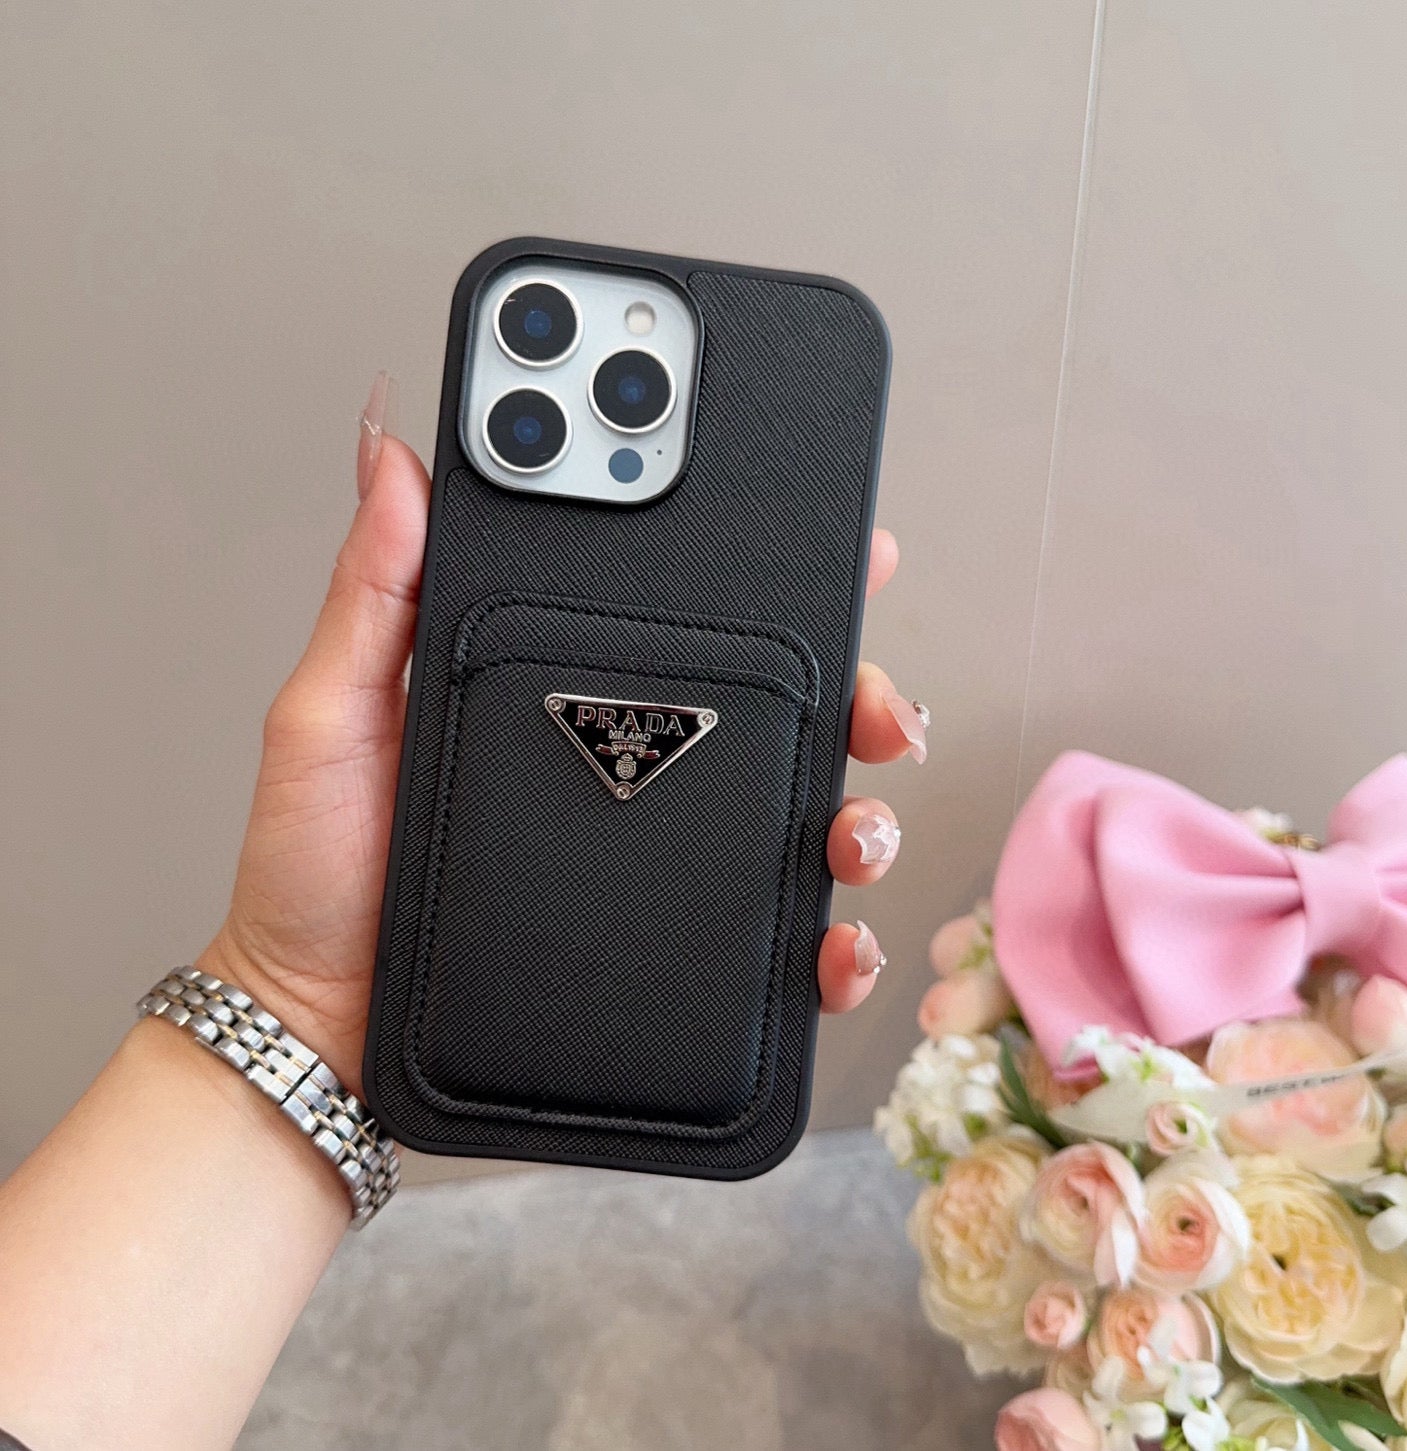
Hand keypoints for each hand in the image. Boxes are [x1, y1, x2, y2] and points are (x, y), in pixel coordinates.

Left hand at [198, 375, 926, 1088]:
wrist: (321, 1027)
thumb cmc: (318, 877)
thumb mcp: (331, 715)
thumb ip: (370, 594)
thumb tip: (396, 461)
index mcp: (564, 697)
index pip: (681, 614)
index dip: (762, 566)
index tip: (819, 523)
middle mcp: (629, 770)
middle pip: (778, 715)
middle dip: (855, 689)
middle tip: (869, 690)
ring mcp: (657, 862)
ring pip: (802, 820)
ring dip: (863, 809)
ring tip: (851, 821)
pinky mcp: (670, 956)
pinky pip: (779, 946)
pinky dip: (833, 945)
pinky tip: (832, 943)